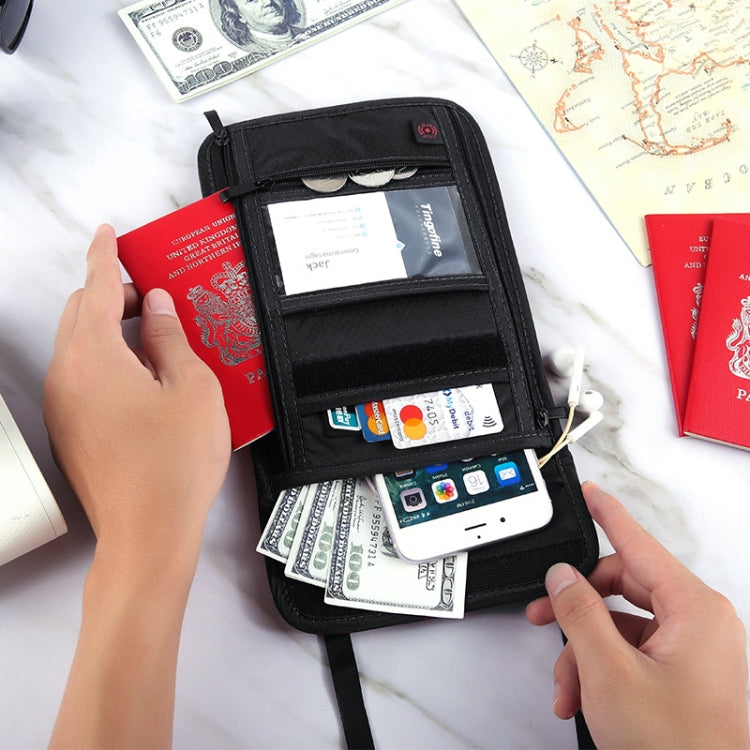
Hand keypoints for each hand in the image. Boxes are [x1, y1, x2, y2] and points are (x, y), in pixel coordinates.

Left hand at [44, 224, 230, 559]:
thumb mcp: (192, 388)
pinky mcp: (70, 430)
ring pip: (78, 346)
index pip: (95, 286)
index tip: (107, 234)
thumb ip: (171, 337)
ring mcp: (64, 406)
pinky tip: (144, 380)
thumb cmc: (174, 464)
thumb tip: (158, 306)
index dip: (104, 255)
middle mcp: (67, 376)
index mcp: (95, 357)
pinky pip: (81, 376)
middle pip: (79, 313)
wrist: (147, 532)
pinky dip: (105, 361)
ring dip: (108, 330)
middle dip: (110, 294)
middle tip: (151, 299)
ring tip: (154, 342)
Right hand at [527, 481, 749, 748]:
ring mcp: (691, 648)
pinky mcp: (680, 670)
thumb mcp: (610, 672)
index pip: (640, 544)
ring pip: (620, 623)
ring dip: (584, 650)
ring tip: (567, 685)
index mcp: (695, 610)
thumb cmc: (675, 747)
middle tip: (543, 613)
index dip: (609, 515)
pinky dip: (600, 667)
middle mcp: (699, 622)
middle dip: (578, 608)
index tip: (591, 493)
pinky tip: (581, 696)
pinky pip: (630, 649)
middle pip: (622, 586)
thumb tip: (563, 577)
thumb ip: (580, 613)